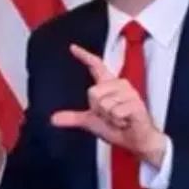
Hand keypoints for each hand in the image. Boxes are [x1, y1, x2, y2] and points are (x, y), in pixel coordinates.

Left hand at [51, 44, 166, 165]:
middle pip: (92, 92)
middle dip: (98, 110)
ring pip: (104, 104)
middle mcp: (119, 84)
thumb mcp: (90, 121)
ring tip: (119, 118)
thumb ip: (73, 118)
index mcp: (108, 85)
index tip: (72, 47)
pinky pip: (115, 112)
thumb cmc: (116, 127)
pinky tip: (126, 121)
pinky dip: (117, 121)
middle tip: (110, 116)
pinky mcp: (135, 103)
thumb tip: (53, 119)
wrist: (134, 140)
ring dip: (108, 117)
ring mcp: (129, 93)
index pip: (95, 66)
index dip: (84, 56)